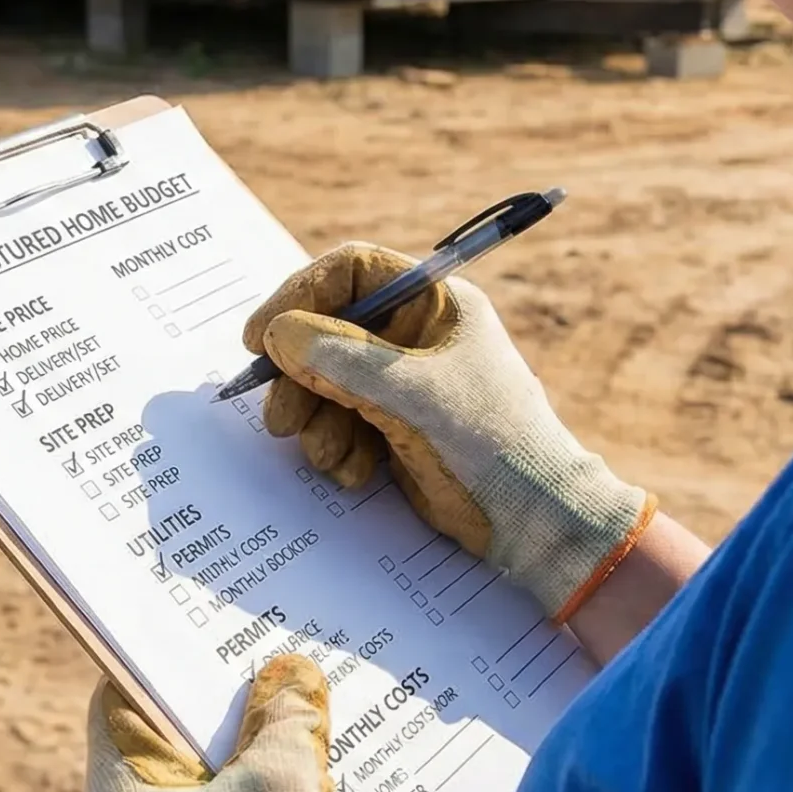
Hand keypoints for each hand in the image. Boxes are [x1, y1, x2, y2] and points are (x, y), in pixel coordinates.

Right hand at [243, 242, 656, 621]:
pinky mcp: (398, 426)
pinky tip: (356, 473)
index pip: (351, 273)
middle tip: (281, 419)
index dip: (299, 297)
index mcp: (434, 304)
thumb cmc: (487, 440)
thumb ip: (339, 359)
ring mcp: (406, 383)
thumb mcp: (408, 394)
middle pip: (329, 332)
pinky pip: (344, 422)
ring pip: (329, 383)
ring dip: (318, 421)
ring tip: (327, 454)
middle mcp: (416, 336)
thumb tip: (278, 333)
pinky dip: (340, 447)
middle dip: (301, 377)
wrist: (532, 518)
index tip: (259, 338)